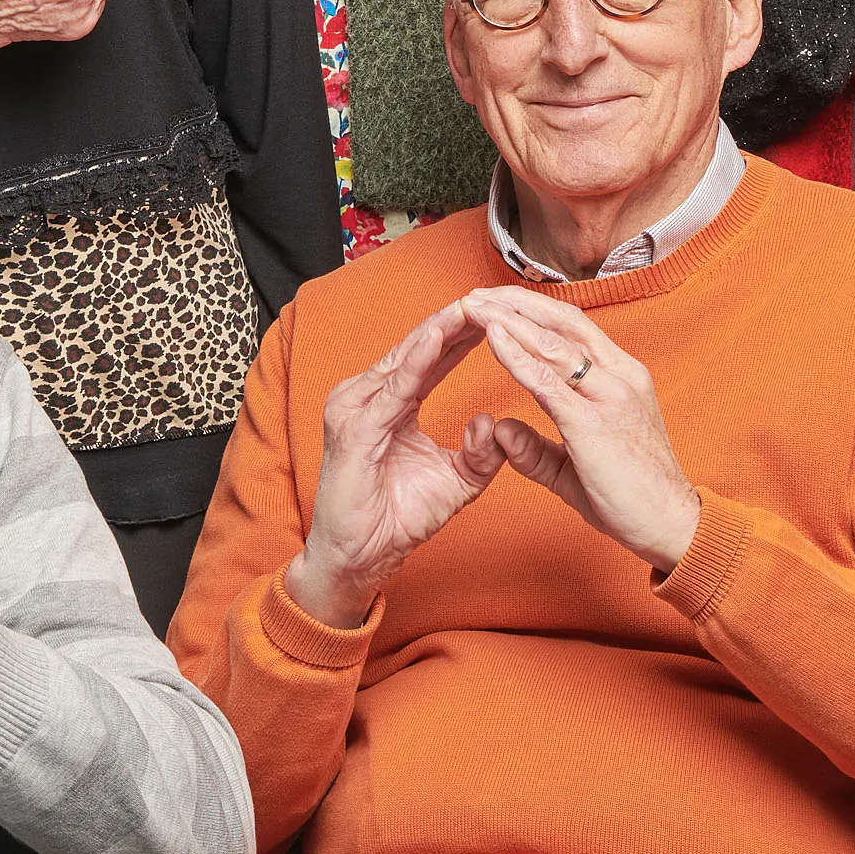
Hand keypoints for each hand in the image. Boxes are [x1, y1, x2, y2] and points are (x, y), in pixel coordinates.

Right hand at [283, 298, 507, 629]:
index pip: (430, 357)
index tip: (500, 310)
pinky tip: (440, 339)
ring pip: (406, 359)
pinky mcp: (354, 430)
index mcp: (387, 402)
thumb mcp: (456, 482)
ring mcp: (355, 409)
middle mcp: (366, 396)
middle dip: (456, 321)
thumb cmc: (399, 519)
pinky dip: (417, 362)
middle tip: (493, 292)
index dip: (464, 334)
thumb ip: (481, 452)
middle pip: (418, 347)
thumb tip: (493, 422)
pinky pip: (393, 389)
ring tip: (473, 304)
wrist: (360, 561)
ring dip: (440, 330)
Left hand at [462, 286, 701, 575]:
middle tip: (477, 292)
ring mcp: (610, 397)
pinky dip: (516, 355)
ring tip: (475, 304)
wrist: (672, 526)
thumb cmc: (632, 496)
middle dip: (516, 302)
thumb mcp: (576, 466)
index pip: (574, 329)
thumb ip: (536, 449)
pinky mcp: (593, 424)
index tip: (498, 302)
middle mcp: (620, 376)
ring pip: (553, 344)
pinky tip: (492, 337)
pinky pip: (547, 382)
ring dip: (509, 319)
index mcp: (623, 377)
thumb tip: (499, 430)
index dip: (534, 311)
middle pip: (562, 323)